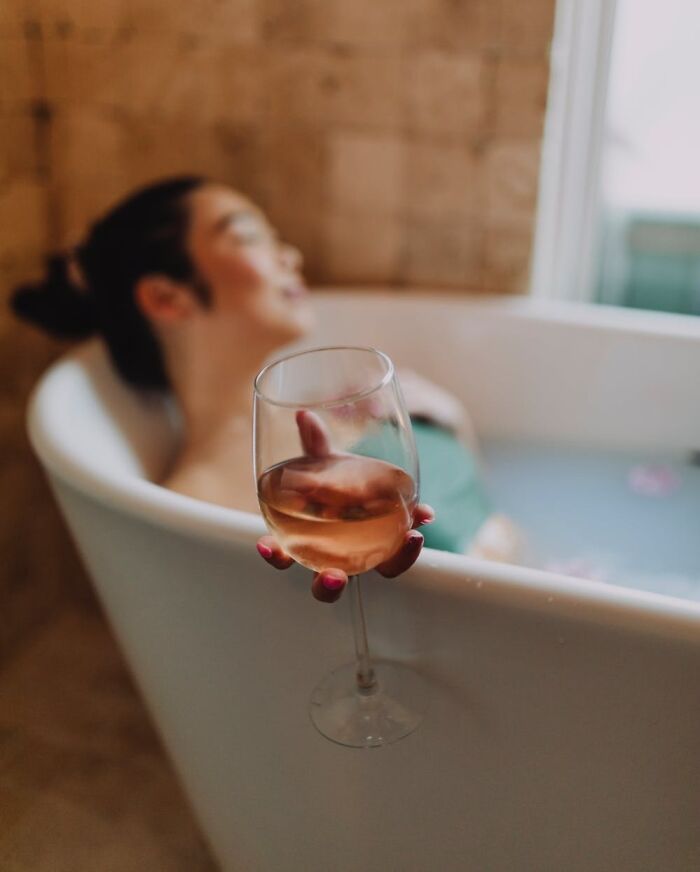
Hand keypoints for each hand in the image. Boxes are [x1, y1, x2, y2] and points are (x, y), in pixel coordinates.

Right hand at [257, 410, 433, 602]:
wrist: (368, 482)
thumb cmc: (339, 478)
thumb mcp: (326, 462)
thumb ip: (315, 444)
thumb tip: (304, 415)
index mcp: (310, 537)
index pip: (284, 555)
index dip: (274, 555)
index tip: (266, 545)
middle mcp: (337, 554)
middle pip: (327, 584)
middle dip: (327, 586)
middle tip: (332, 577)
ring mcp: (370, 553)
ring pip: (380, 571)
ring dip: (396, 561)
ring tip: (408, 541)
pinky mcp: (396, 544)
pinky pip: (405, 547)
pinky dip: (414, 535)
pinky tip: (425, 515)